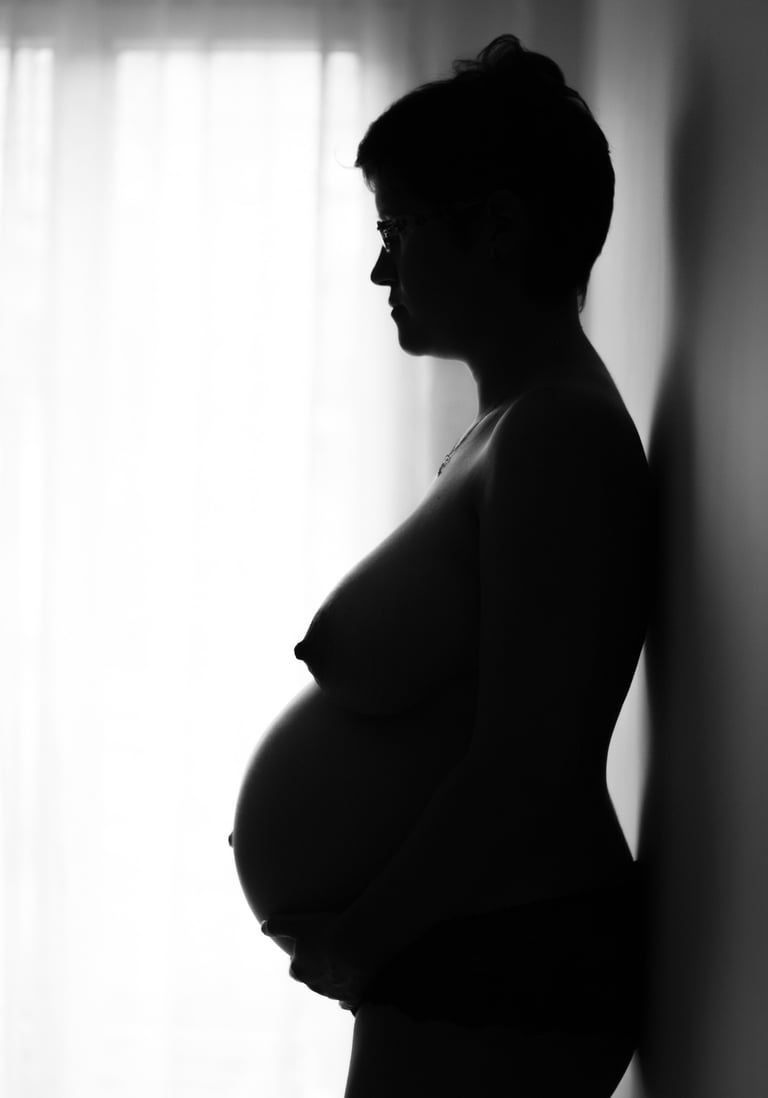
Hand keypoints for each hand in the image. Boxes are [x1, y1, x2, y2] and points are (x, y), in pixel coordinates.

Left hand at [261, 911, 375, 1010]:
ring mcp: (332, 993)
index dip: (301, 959)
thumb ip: (278, 925)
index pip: (295, 968)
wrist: (354, 946)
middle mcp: (312, 985)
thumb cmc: (325, 932)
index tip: (311, 949)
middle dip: (318, 971)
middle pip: (312, 980)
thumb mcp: (298, 924)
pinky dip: (348, 998)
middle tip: (329, 956)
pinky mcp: (350, 997)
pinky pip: (347, 1002)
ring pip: (330, 990)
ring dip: (334, 981)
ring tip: (345, 965)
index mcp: (298, 970)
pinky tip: (353, 989)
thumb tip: (262, 927)